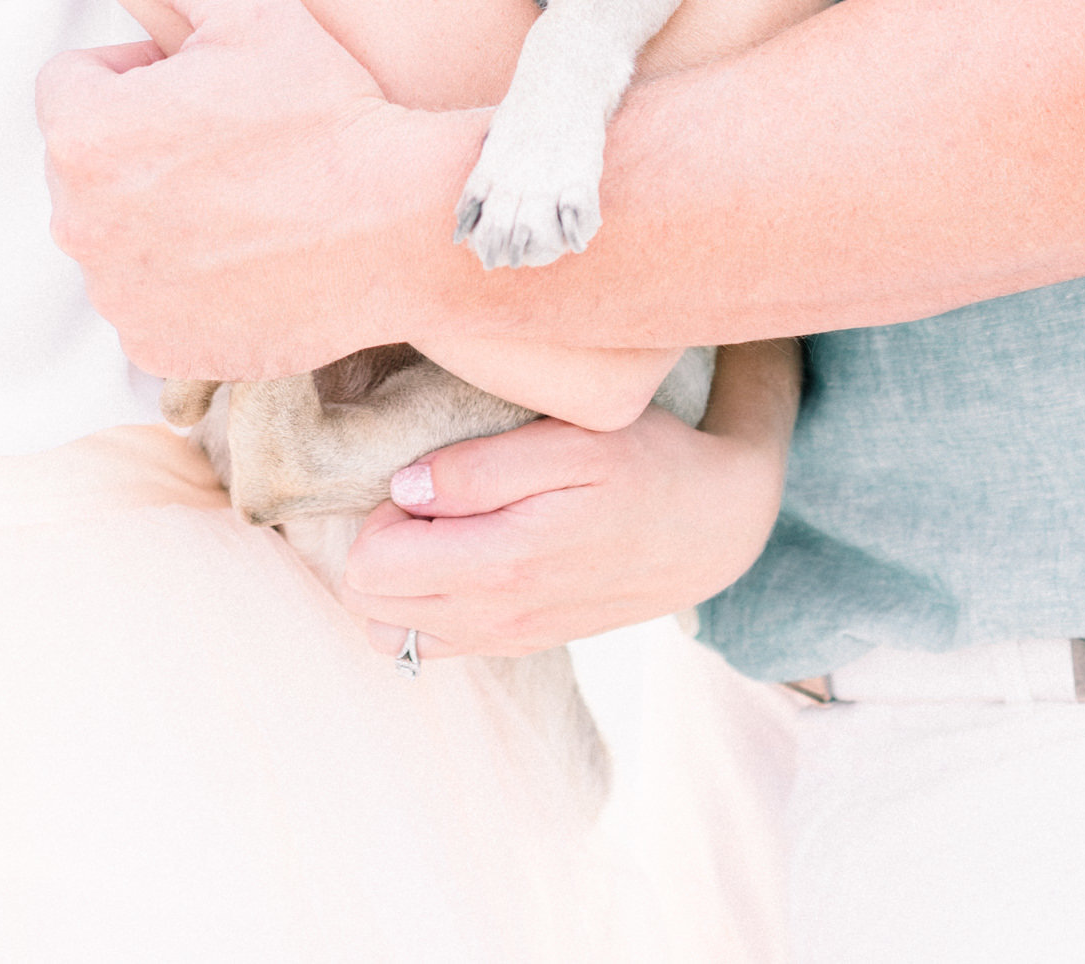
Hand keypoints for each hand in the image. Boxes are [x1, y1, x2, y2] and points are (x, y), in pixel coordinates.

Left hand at [38, 0, 414, 377]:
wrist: (399, 227)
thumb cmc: (326, 109)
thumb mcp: (251, 5)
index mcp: (84, 133)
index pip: (72, 82)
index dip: (139, 73)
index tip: (206, 85)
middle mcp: (78, 223)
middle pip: (85, 159)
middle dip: (138, 143)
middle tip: (231, 139)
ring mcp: (115, 294)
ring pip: (114, 229)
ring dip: (156, 211)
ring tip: (246, 196)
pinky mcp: (156, 348)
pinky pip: (145, 298)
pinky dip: (182, 280)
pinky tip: (248, 254)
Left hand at [342, 339, 799, 659]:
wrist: (714, 528)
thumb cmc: (645, 464)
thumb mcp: (572, 440)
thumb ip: (480, 467)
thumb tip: (402, 489)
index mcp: (502, 565)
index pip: (370, 565)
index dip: (380, 510)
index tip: (425, 478)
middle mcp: (497, 619)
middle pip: (369, 605)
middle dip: (379, 544)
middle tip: (430, 497)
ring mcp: (508, 639)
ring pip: (394, 634)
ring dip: (396, 578)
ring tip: (440, 525)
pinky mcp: (522, 642)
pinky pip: (435, 645)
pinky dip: (424, 603)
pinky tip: (463, 551)